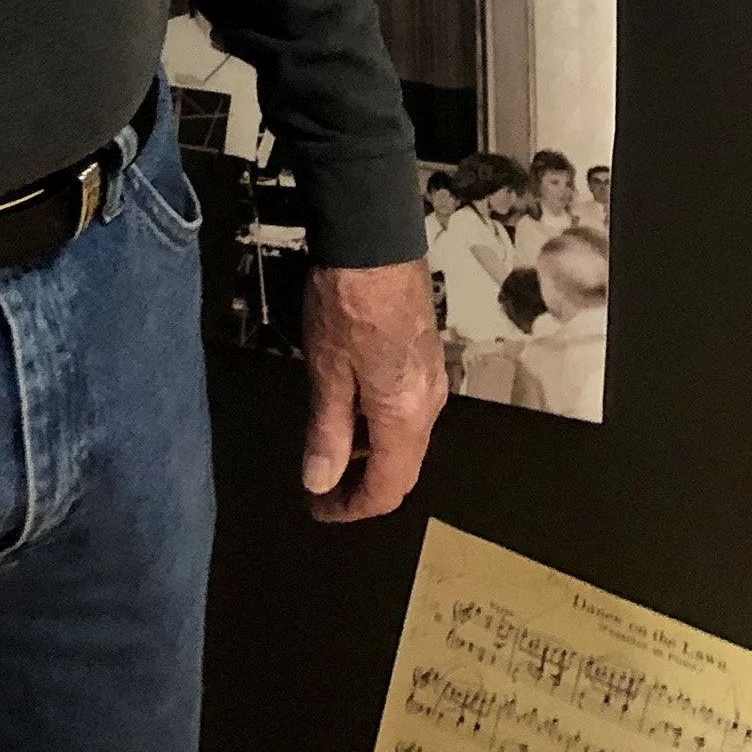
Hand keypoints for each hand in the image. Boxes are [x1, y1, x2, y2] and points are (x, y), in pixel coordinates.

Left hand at [300, 262, 445, 523]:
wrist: (376, 240)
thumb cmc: (347, 304)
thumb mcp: (326, 371)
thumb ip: (326, 432)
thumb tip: (320, 484)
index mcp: (405, 416)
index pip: (387, 487)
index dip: (352, 509)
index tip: (319, 511)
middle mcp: (429, 404)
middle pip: (403, 467)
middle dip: (363, 487)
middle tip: (322, 490)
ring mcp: (433, 378)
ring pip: (407, 438)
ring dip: (371, 455)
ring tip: (330, 451)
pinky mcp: (427, 356)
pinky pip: (409, 410)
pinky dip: (380, 425)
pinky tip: (351, 410)